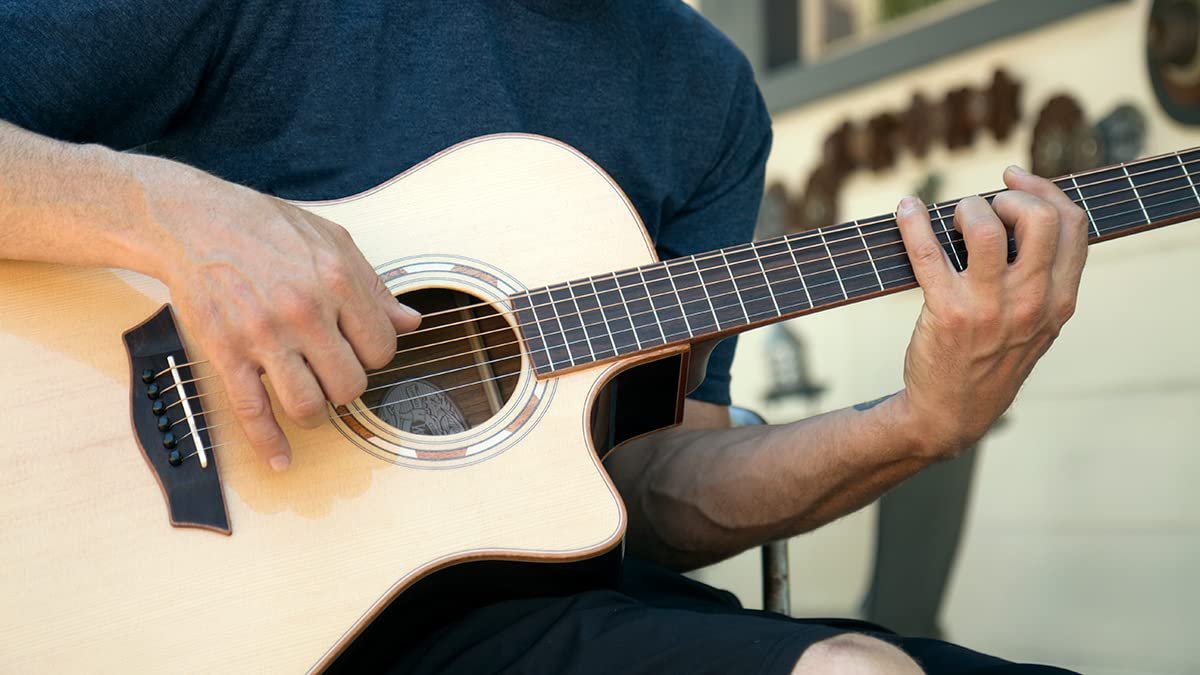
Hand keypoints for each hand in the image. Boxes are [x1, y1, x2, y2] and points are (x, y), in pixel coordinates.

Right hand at [160, 177, 420, 470]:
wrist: (195, 221)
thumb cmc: (267, 228)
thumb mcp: (332, 242)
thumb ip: (373, 286)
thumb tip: (410, 322)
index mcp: (337, 281)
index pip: (382, 347)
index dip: (375, 355)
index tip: (359, 350)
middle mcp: (304, 311)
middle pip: (350, 384)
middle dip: (347, 387)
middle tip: (334, 374)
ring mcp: (264, 336)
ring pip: (308, 405)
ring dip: (316, 414)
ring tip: (312, 404)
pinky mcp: (227, 352)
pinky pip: (252, 411)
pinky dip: (269, 443)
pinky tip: (280, 459)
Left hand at [894, 166, 1087, 457]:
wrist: (951, 413)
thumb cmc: (990, 359)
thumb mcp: (1035, 325)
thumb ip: (1043, 279)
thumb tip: (1023, 213)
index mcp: (1059, 301)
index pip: (1073, 224)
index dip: (1044, 188)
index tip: (1015, 178)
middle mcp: (1031, 302)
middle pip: (1039, 218)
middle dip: (1010, 196)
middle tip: (984, 205)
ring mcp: (990, 309)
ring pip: (986, 229)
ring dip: (966, 209)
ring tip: (951, 217)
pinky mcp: (947, 314)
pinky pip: (928, 253)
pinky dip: (912, 222)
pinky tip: (905, 209)